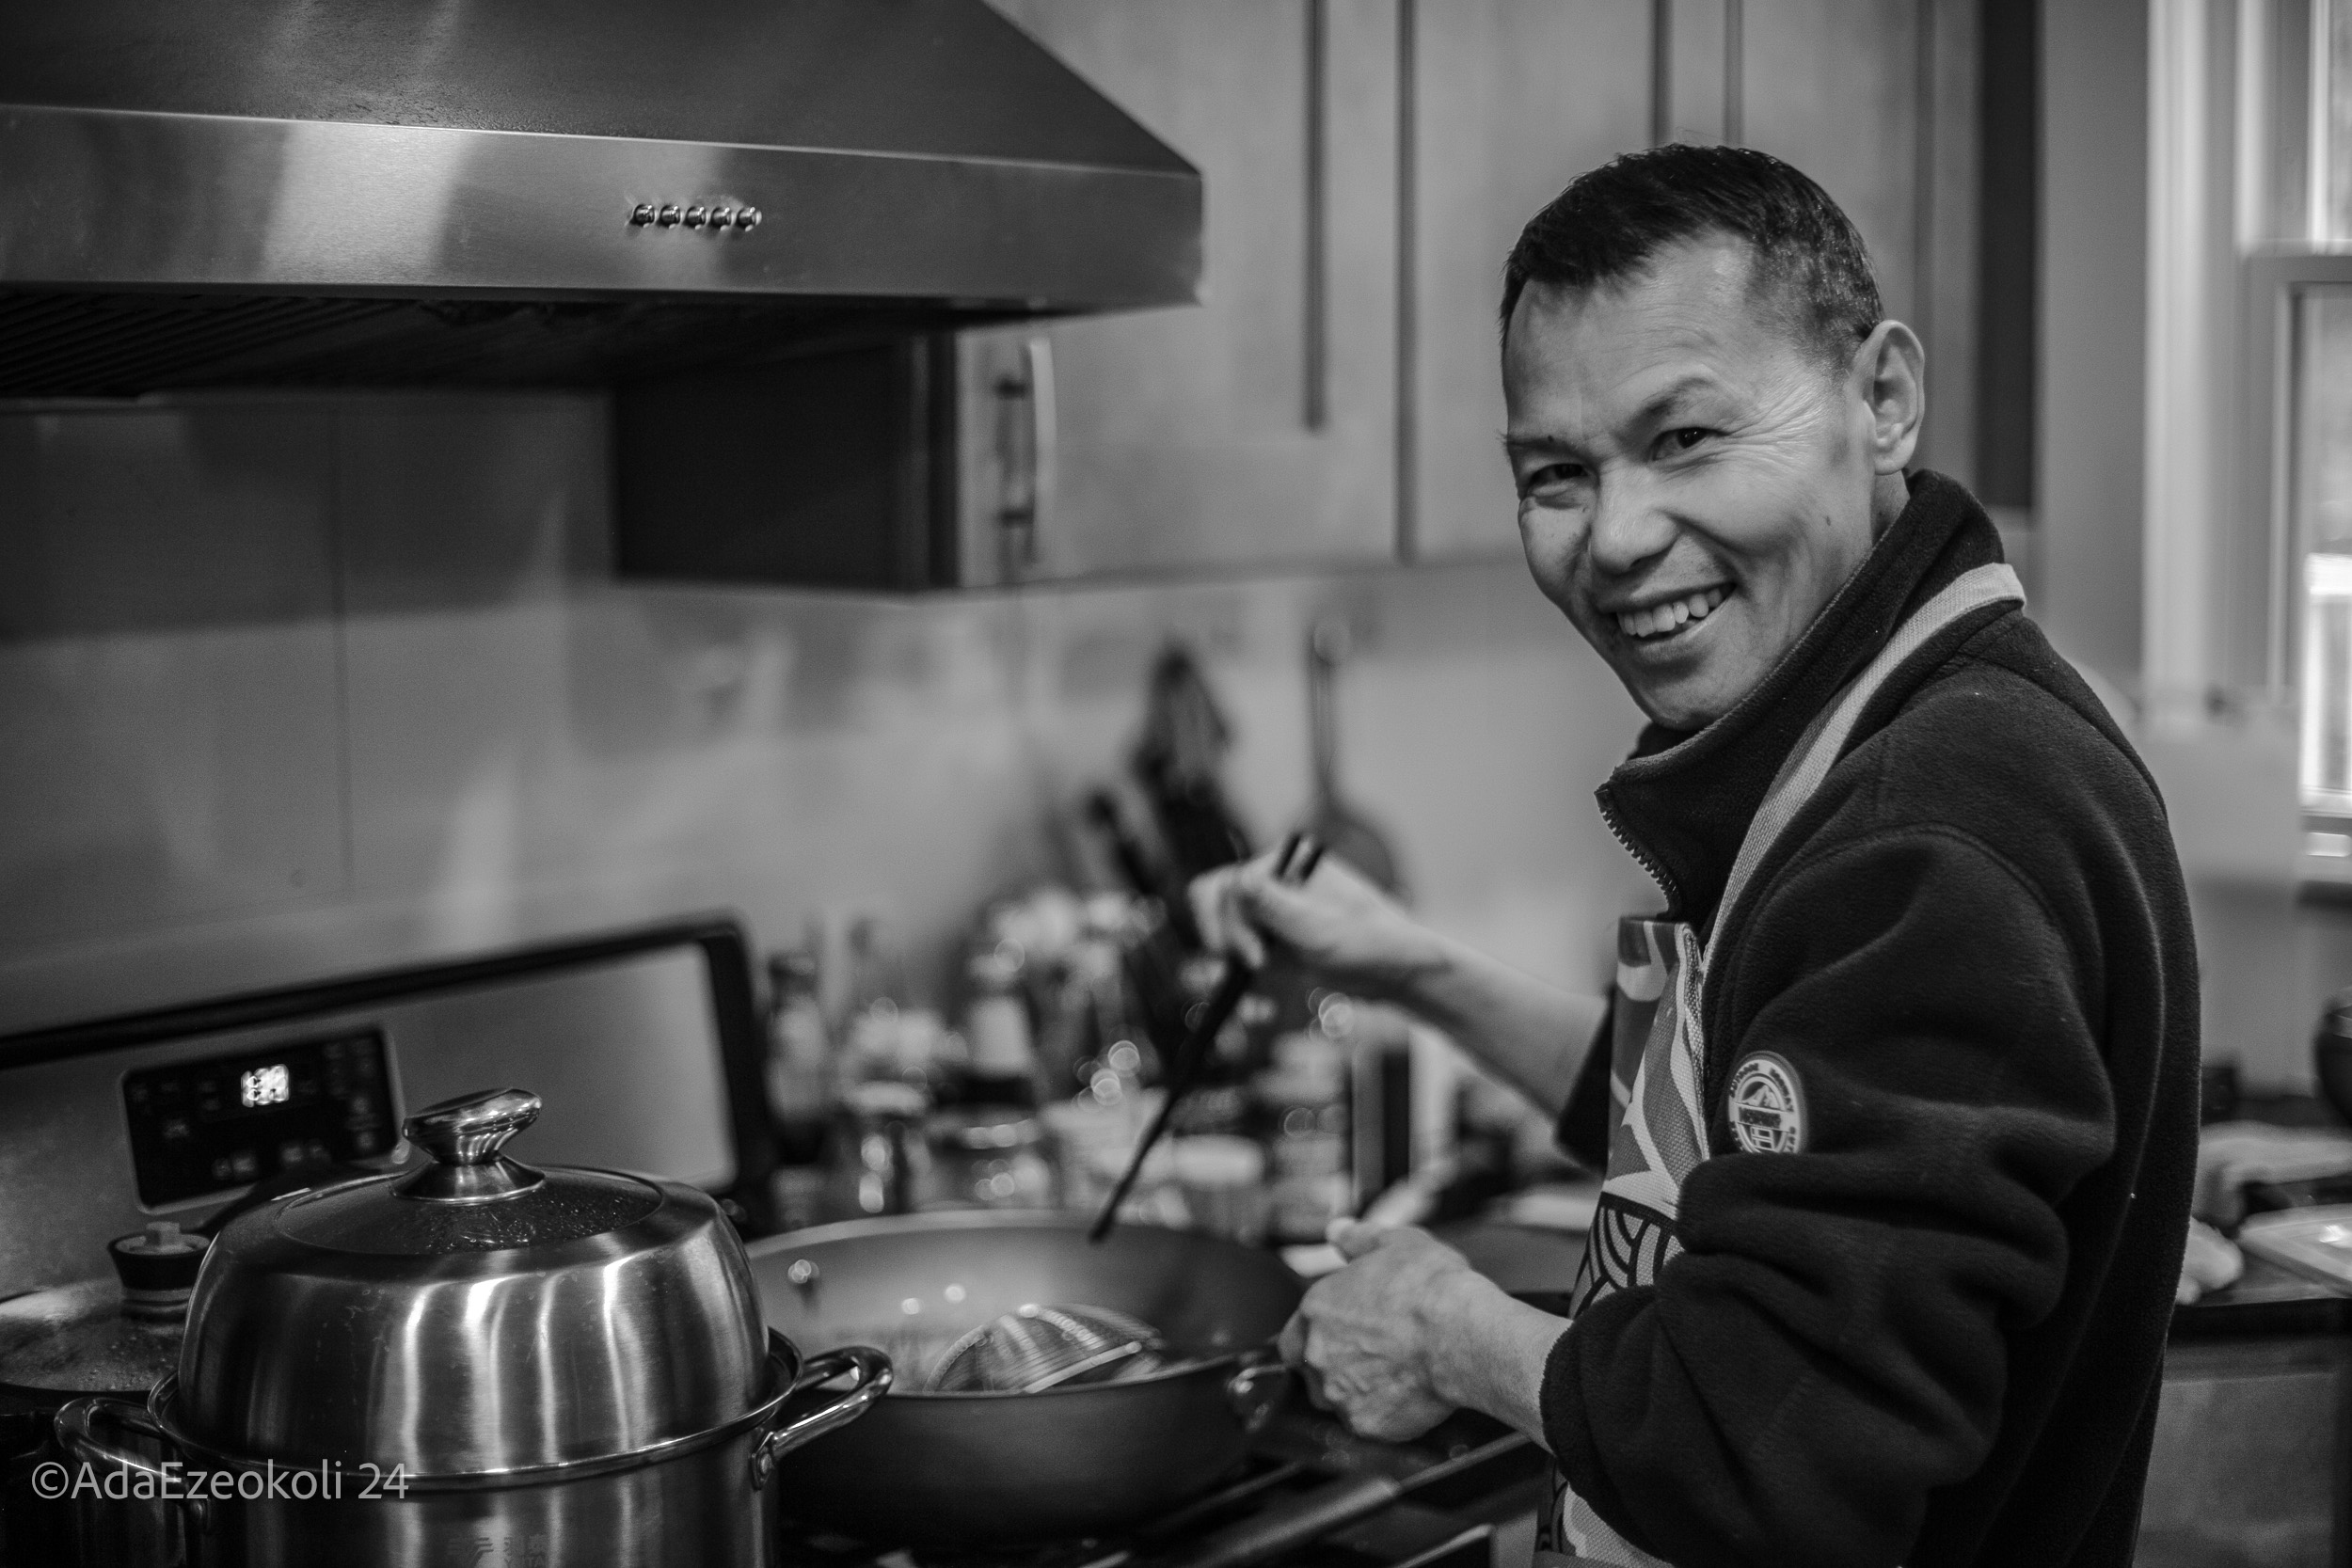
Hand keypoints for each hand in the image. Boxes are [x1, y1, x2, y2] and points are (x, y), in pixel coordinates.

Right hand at [1189, 849, 1439, 999]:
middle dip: (1229, 944)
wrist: (1397, 974)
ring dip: (1228, 974)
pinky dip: (1245, 991)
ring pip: (1224, 940)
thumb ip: (1277, 908)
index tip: (1255, 959)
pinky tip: (1262, 1012)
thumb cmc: (1371, 942)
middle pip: (1217, 909)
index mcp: (1284, 864)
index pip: (1229, 886)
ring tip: (1252, 1008)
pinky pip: (1238, 966)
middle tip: (1255, 970)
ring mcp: (1270, 917)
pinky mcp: (1273, 947)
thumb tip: (1240, 881)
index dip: (1231, 924)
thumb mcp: (1321, 930)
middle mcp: (1273, 884)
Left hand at [1277, 1221, 1479, 1440]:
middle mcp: (1318, 1355)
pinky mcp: (1368, 1424)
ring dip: (1357, 1392)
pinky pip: (1369, 1423)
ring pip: (1338, 1400)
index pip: (1293, 1337)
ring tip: (1394, 1376)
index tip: (1343, 1337)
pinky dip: (1384, 1413)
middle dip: (1336, 1367)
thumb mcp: (1395, 1244)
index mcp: (1317, 1310)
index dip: (1316, 1338)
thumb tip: (1337, 1231)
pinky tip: (1408, 1394)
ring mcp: (1340, 1393)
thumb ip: (1357, 1239)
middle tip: (1374, 1356)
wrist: (1462, 1334)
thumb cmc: (1430, 1288)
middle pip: (1312, 1372)